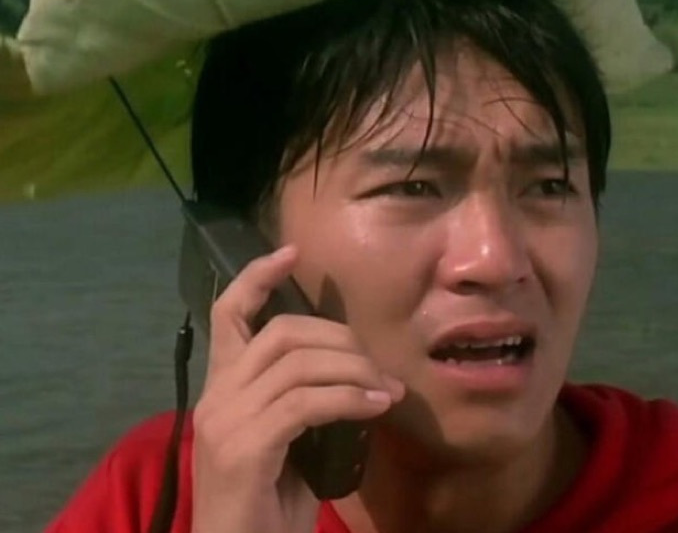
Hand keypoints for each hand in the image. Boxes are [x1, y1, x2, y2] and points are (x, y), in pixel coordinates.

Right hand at [191, 246, 403, 532]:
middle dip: (339, 338)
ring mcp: (226, 420)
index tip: (292, 252)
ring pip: (299, 363)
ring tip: (386, 390)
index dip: (258, 277)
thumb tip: (352, 369)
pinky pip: (308, 402)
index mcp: (222, 387)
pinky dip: (350, 398)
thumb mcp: (284, 438)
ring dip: (354, 370)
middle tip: (377, 366)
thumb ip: (300, 398)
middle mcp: (217, 395)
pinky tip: (375, 408)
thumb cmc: (265, 499)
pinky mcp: (246, 447)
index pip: (227, 313)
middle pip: (282, 333)